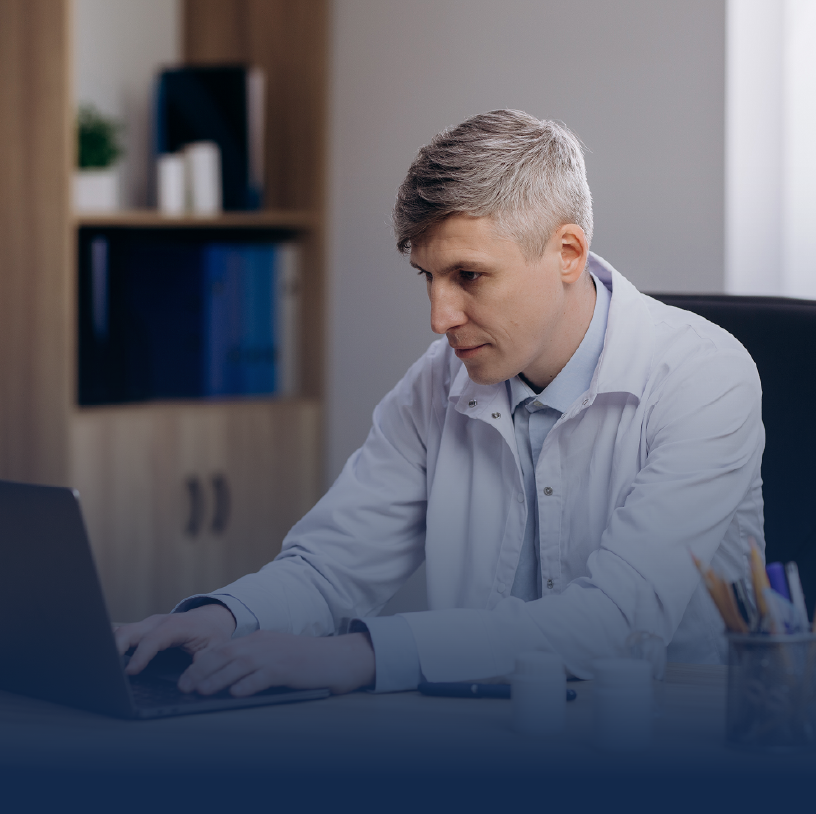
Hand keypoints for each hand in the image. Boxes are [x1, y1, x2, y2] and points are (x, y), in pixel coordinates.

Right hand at [114, 603, 236, 674]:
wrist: (210, 618)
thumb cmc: (212, 635)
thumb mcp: (215, 649)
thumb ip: (202, 666)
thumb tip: (186, 686)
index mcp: (176, 626)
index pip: (154, 639)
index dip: (141, 655)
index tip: (130, 672)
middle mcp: (158, 622)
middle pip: (129, 631)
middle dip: (115, 647)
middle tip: (105, 669)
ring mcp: (147, 625)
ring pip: (121, 631)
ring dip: (109, 646)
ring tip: (98, 666)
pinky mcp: (141, 630)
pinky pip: (122, 634)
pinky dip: (111, 644)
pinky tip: (102, 658)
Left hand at [177, 630, 374, 695]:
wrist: (340, 658)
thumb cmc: (307, 662)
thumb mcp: (276, 656)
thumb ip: (254, 663)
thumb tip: (226, 681)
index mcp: (259, 639)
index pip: (223, 649)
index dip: (201, 664)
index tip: (185, 678)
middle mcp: (264, 644)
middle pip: (225, 655)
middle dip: (201, 671)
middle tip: (184, 687)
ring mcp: (276, 655)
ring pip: (239, 665)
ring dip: (217, 679)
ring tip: (201, 691)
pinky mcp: (289, 668)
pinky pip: (264, 676)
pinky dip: (248, 685)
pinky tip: (236, 694)